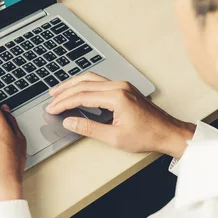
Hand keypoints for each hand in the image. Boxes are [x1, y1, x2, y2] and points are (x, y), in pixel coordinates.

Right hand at [45, 72, 194, 157]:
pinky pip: (100, 82)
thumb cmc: (147, 135)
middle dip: (65, 92)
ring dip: (73, 84)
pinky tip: (78, 90)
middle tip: (51, 99)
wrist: (167, 132)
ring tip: (59, 91)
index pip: (82, 96)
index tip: (52, 109)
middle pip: (84, 83)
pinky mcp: (124, 88)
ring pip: (91, 79)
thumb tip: (69, 122)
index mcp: (116, 97)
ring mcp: (122, 85)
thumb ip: (88, 128)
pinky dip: (85, 85)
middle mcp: (119, 86)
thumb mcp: (114, 138)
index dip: (64, 103)